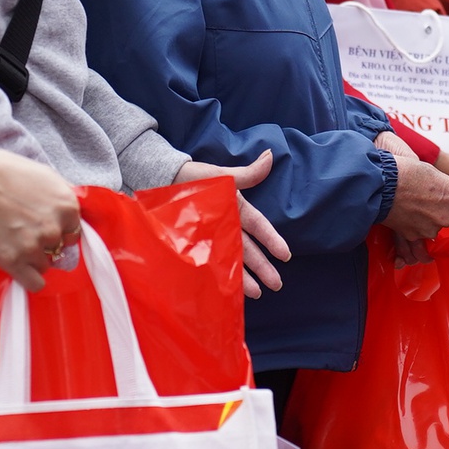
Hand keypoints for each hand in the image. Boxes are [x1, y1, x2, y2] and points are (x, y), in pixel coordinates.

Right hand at [0, 144, 82, 290]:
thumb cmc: (3, 171)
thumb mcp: (44, 175)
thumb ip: (60, 196)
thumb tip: (68, 213)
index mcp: (68, 206)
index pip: (73, 232)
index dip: (58, 230)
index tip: (42, 226)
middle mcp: (56, 228)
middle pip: (59, 249)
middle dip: (44, 243)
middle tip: (23, 232)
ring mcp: (35, 246)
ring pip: (45, 265)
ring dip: (32, 259)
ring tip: (12, 242)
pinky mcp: (14, 260)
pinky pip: (35, 283)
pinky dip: (28, 278)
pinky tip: (17, 266)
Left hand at [177, 152, 290, 297]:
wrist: (163, 182)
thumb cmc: (195, 177)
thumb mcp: (222, 176)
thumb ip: (247, 173)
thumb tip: (271, 155)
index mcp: (238, 209)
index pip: (259, 227)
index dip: (272, 240)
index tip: (285, 255)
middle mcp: (228, 226)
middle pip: (250, 249)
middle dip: (264, 267)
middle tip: (277, 284)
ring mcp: (214, 238)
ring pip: (234, 260)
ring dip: (246, 277)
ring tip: (258, 293)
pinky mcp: (198, 247)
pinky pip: (214, 264)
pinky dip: (223, 276)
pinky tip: (231, 290)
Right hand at [381, 158, 448, 244]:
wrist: (380, 184)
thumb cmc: (404, 172)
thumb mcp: (433, 173)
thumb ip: (446, 187)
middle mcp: (448, 215)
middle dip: (448, 208)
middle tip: (433, 197)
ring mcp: (433, 228)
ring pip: (439, 224)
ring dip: (432, 218)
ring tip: (416, 204)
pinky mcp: (417, 236)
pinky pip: (423, 233)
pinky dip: (419, 226)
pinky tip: (411, 217)